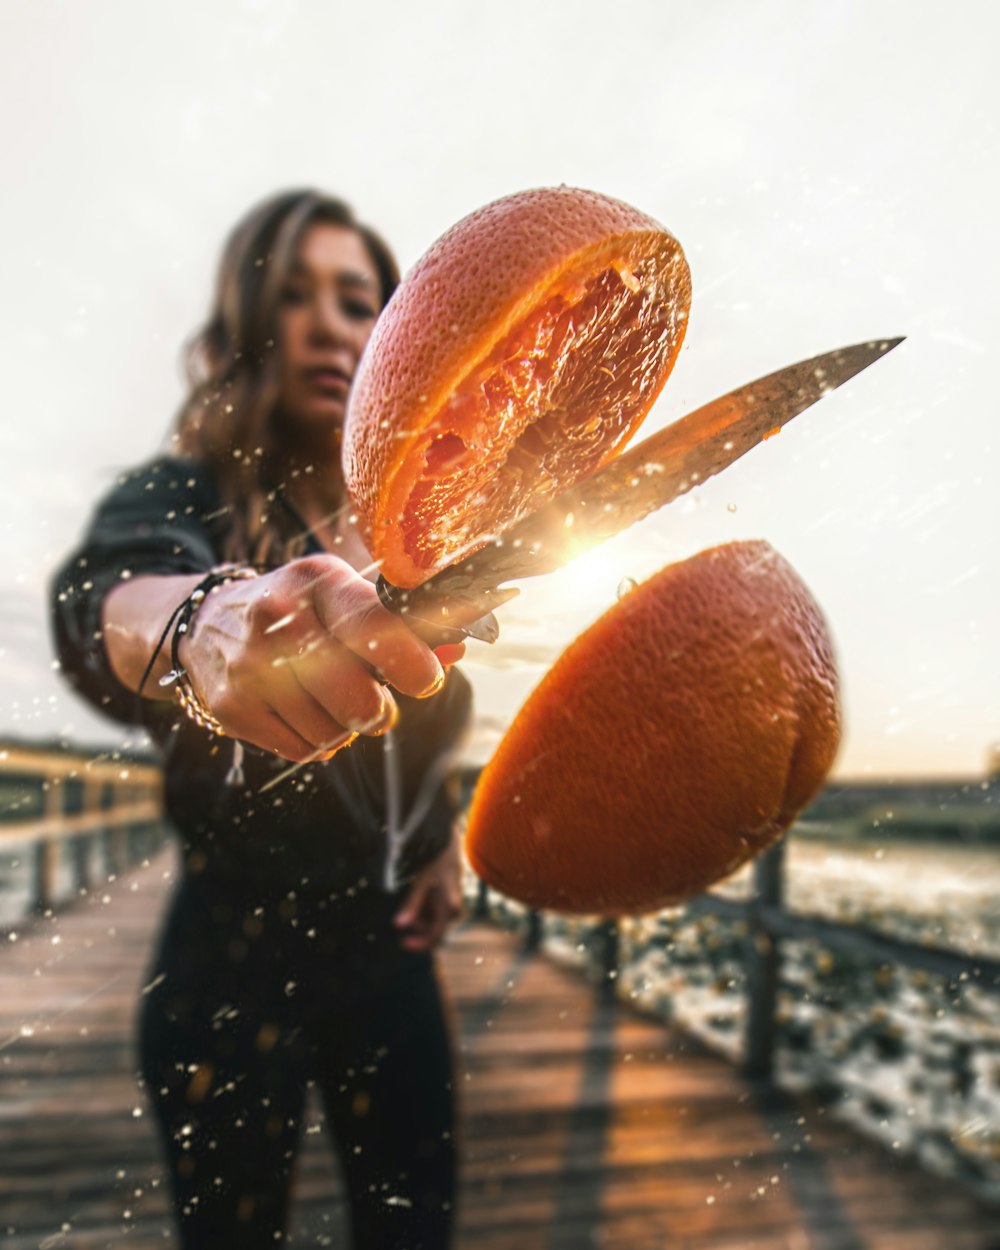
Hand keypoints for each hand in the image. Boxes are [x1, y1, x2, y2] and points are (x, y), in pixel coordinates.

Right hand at [178, 555, 447, 761]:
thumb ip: (401, 625)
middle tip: (380, 705)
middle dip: (380, 711)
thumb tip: (455, 650)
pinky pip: (304, 750)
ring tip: (332, 702)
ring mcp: (250, 666)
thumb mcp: (343, 597)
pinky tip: (306, 712)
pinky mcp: (232, 708)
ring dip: (347, 728)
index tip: (427, 681)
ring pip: (334, 732)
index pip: (374, 626)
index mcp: (317, 581)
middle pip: (358, 698)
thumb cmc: (298, 609)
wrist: (204, 622)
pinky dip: (318, 742)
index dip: (411, 662)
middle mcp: (277, 619)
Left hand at [393, 828, 462, 951]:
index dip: (418, 944)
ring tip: (410, 895)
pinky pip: (434, 912)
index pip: (435, 937)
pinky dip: (422, 909)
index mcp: (449, 907)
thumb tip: (398, 926)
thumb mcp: (420, 882)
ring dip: (418, 917)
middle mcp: (453, 909)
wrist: (449, 842)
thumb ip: (411, 905)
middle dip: (416, 927)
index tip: (402, 942)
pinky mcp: (448, 899)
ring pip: (432, 921)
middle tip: (401, 913)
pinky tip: (417, 894)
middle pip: (433, 931)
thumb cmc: (435, 860)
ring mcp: (451, 905)